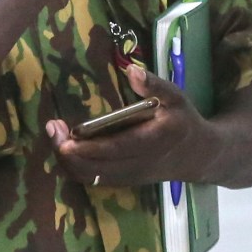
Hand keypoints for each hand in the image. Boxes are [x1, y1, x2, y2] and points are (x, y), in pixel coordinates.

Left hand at [47, 62, 225, 188]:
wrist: (198, 156)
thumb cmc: (183, 122)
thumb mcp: (176, 98)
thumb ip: (154, 85)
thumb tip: (131, 70)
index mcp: (152, 142)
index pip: (113, 149)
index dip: (85, 145)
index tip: (63, 131)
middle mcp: (138, 165)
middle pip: (93, 169)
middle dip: (67, 152)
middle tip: (54, 127)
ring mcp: (128, 177)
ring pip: (89, 178)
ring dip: (67, 159)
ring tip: (57, 134)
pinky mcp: (123, 181)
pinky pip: (93, 179)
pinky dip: (75, 165)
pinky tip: (67, 145)